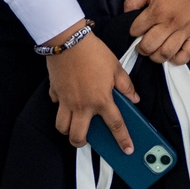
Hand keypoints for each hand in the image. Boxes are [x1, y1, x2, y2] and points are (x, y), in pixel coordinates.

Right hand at [45, 19, 140, 150]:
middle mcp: (82, 105)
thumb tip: (134, 99)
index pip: (115, 125)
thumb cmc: (94, 52)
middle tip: (87, 138)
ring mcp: (66, 101)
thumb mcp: (116, 67)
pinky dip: (60, 106)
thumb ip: (126, 85)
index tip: (127, 150)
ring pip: (62, 127)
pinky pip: (56, 106)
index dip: (123, 139)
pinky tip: (66, 99)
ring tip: (74, 124)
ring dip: (68, 129)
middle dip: (82, 142)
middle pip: (78, 136)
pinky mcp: (55, 93)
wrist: (69, 40)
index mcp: (101, 100)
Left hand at [124, 0, 189, 65]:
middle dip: (141, 48)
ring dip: (156, 56)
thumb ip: (134, 0)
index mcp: (158, 10)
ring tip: (154, 49)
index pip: (136, 30)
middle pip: (149, 46)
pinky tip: (170, 53)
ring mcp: (184, 31)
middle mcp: (170, 23)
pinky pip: (186, 55)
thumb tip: (126, 15)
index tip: (136, 28)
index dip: (133, 31)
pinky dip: (176, 59)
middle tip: (142, 43)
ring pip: (166, 54)